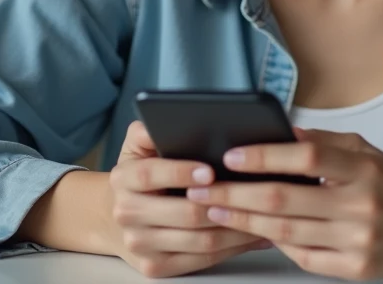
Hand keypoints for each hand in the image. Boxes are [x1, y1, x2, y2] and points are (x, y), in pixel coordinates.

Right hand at [107, 121, 269, 277]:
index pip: (151, 174)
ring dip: (237, 228)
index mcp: (124, 178)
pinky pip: (201, 261)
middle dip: (222, 203)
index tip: (211, 169)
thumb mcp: (139, 145)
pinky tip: (253, 234)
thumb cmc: (142, 175)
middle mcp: (126, 213)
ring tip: (265, 213)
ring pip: (199, 241)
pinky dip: (232, 249)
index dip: (181, 172)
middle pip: (183, 214)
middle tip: (255, 193)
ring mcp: (140, 244)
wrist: (116, 216)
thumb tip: (173, 115)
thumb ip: (152, 127)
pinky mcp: (154, 266)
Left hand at [186, 128, 382, 279]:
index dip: (264, 156)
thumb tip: (276, 135)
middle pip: (287, 200)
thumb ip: (321, 142)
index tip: (231, 156)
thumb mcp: (363, 150)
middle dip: (237, 194)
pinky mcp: (356, 269)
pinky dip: (275, 243)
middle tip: (203, 189)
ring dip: (245, 220)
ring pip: (288, 231)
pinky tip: (254, 231)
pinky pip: (304, 256)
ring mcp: (358, 240)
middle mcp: (361, 205)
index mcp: (362, 168)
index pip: (306, 158)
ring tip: (215, 209)